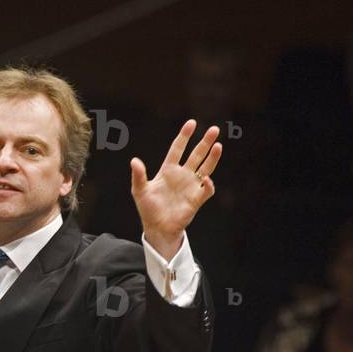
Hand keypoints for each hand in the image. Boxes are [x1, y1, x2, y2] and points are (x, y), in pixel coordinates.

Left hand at [130, 120, 221, 259]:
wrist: (157, 228)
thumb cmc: (148, 209)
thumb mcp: (139, 190)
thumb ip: (138, 175)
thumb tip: (134, 161)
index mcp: (168, 170)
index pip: (178, 149)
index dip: (184, 136)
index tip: (192, 123)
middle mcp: (182, 175)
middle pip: (196, 155)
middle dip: (205, 142)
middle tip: (214, 129)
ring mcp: (191, 186)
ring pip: (205, 168)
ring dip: (212, 158)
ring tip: (218, 145)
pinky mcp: (196, 199)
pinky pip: (206, 189)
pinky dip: (208, 184)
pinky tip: (206, 179)